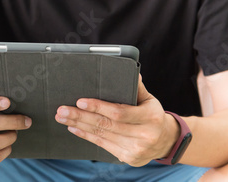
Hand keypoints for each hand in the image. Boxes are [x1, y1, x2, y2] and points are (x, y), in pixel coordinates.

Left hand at [55, 74, 178, 166]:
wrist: (166, 141)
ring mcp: (135, 148)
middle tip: (62, 110)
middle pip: (106, 125)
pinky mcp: (127, 157)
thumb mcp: (149, 100)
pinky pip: (102, 145)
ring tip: (63, 118)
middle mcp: (144, 135)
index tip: (81, 101)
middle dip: (81, 117)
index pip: (120, 112)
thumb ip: (137, 87)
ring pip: (101, 135)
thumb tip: (131, 71)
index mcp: (150, 117)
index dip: (99, 107)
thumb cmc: (153, 116)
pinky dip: (86, 135)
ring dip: (79, 126)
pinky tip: (74, 128)